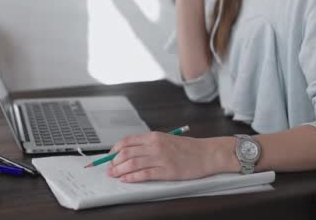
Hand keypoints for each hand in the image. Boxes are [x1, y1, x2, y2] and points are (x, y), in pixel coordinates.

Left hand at [106, 132, 238, 182]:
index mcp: (154, 136)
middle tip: (108, 168)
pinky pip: (144, 174)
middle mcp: (155, 145)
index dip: (114, 150)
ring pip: (132, 163)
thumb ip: (149, 144)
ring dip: (119, 170)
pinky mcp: (166, 171)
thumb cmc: (188, 148)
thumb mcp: (166, 139)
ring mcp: (160, 158)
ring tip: (113, 175)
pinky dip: (131, 177)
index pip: (127, 141)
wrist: (207, 154)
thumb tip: (130, 151)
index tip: (109, 157)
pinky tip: (126, 180)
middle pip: (126, 153)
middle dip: (113, 162)